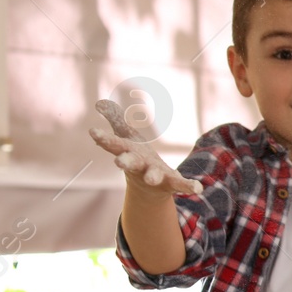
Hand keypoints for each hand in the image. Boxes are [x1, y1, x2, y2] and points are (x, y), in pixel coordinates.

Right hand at [88, 99, 202, 195]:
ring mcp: (154, 176)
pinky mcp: (171, 183)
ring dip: (152, 176)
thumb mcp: (127, 137)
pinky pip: (180, 185)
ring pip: (152, 176)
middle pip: (130, 163)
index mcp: (128, 152)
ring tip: (152, 178)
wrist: (150, 188)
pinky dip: (188, 187)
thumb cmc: (136, 157)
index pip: (114, 144)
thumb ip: (116, 120)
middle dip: (125, 162)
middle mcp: (139, 165)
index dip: (104, 139)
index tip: (93, 132)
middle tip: (119, 162)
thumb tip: (100, 103)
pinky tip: (198, 188)